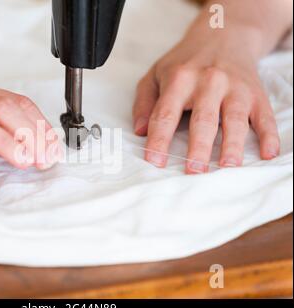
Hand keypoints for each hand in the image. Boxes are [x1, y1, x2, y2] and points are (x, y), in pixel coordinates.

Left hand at [133, 24, 281, 173]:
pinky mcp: (256, 93)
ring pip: (234, 118)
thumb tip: (139, 131)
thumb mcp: (156, 75)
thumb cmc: (184, 63)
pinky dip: (268, 135)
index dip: (159, 139)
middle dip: (199, 146)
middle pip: (203, 119)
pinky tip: (267, 153)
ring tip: (228, 166)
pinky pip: (264, 116)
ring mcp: (235, 88)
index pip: (166, 114)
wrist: (223, 35)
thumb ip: (144, 102)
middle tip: (194, 170)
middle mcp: (208, 82)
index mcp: (179, 79)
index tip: (155, 161)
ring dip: (232, 144)